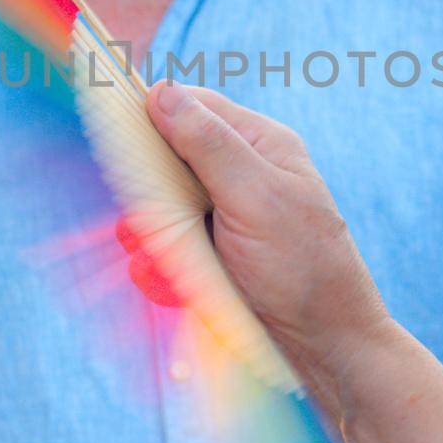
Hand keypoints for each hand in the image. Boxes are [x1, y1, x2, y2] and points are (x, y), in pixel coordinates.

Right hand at [145, 80, 392, 388]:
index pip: (194, 107)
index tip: (118, 137)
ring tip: (172, 268)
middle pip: (166, 160)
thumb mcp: (256, 197)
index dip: (154, 116)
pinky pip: (164, 252)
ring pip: (158, 211)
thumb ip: (210, 144)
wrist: (324, 352)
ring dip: (155, 241)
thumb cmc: (303, 269)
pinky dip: (164, 272)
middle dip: (151, 196)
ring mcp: (222, 218)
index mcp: (260, 146)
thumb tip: (162, 90)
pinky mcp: (209, 258)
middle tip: (148, 224)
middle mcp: (240, 175)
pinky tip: (178, 290)